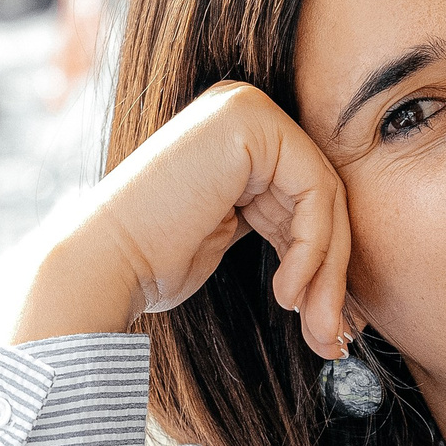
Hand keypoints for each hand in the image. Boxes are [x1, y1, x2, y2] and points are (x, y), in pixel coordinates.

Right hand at [11, 82, 354, 358]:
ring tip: (316, 329)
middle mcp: (243, 107)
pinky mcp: (251, 123)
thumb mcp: (234, 232)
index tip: (330, 323)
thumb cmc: (154, 262)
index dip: (325, 263)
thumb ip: (284, 221)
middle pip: (323, 195)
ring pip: (327, 198)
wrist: (103, 264)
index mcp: (237, 130)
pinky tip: (286, 293)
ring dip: (327, 275)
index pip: (309, 195)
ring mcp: (246, 108)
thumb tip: (343, 262)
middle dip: (333, 274)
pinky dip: (312, 252)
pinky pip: (315, 192)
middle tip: (333, 337)